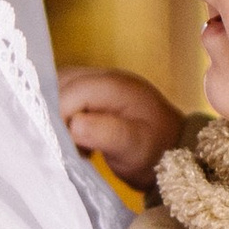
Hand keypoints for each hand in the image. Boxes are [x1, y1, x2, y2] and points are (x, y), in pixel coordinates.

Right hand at [57, 65, 179, 188]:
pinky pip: (66, 97)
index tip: (64, 144)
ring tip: (71, 142)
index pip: (71, 92)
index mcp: (115, 85)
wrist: (173, 150)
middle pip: (61, 85)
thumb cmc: (157, 151)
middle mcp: (105, 77)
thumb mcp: (135, 147)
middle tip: (65, 144)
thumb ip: (107, 134)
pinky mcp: (94, 94)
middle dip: (54, 115)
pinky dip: (63, 116)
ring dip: (57, 116)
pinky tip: (75, 138)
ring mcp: (99, 83)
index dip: (59, 117)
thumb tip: (74, 125)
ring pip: (60, 90)